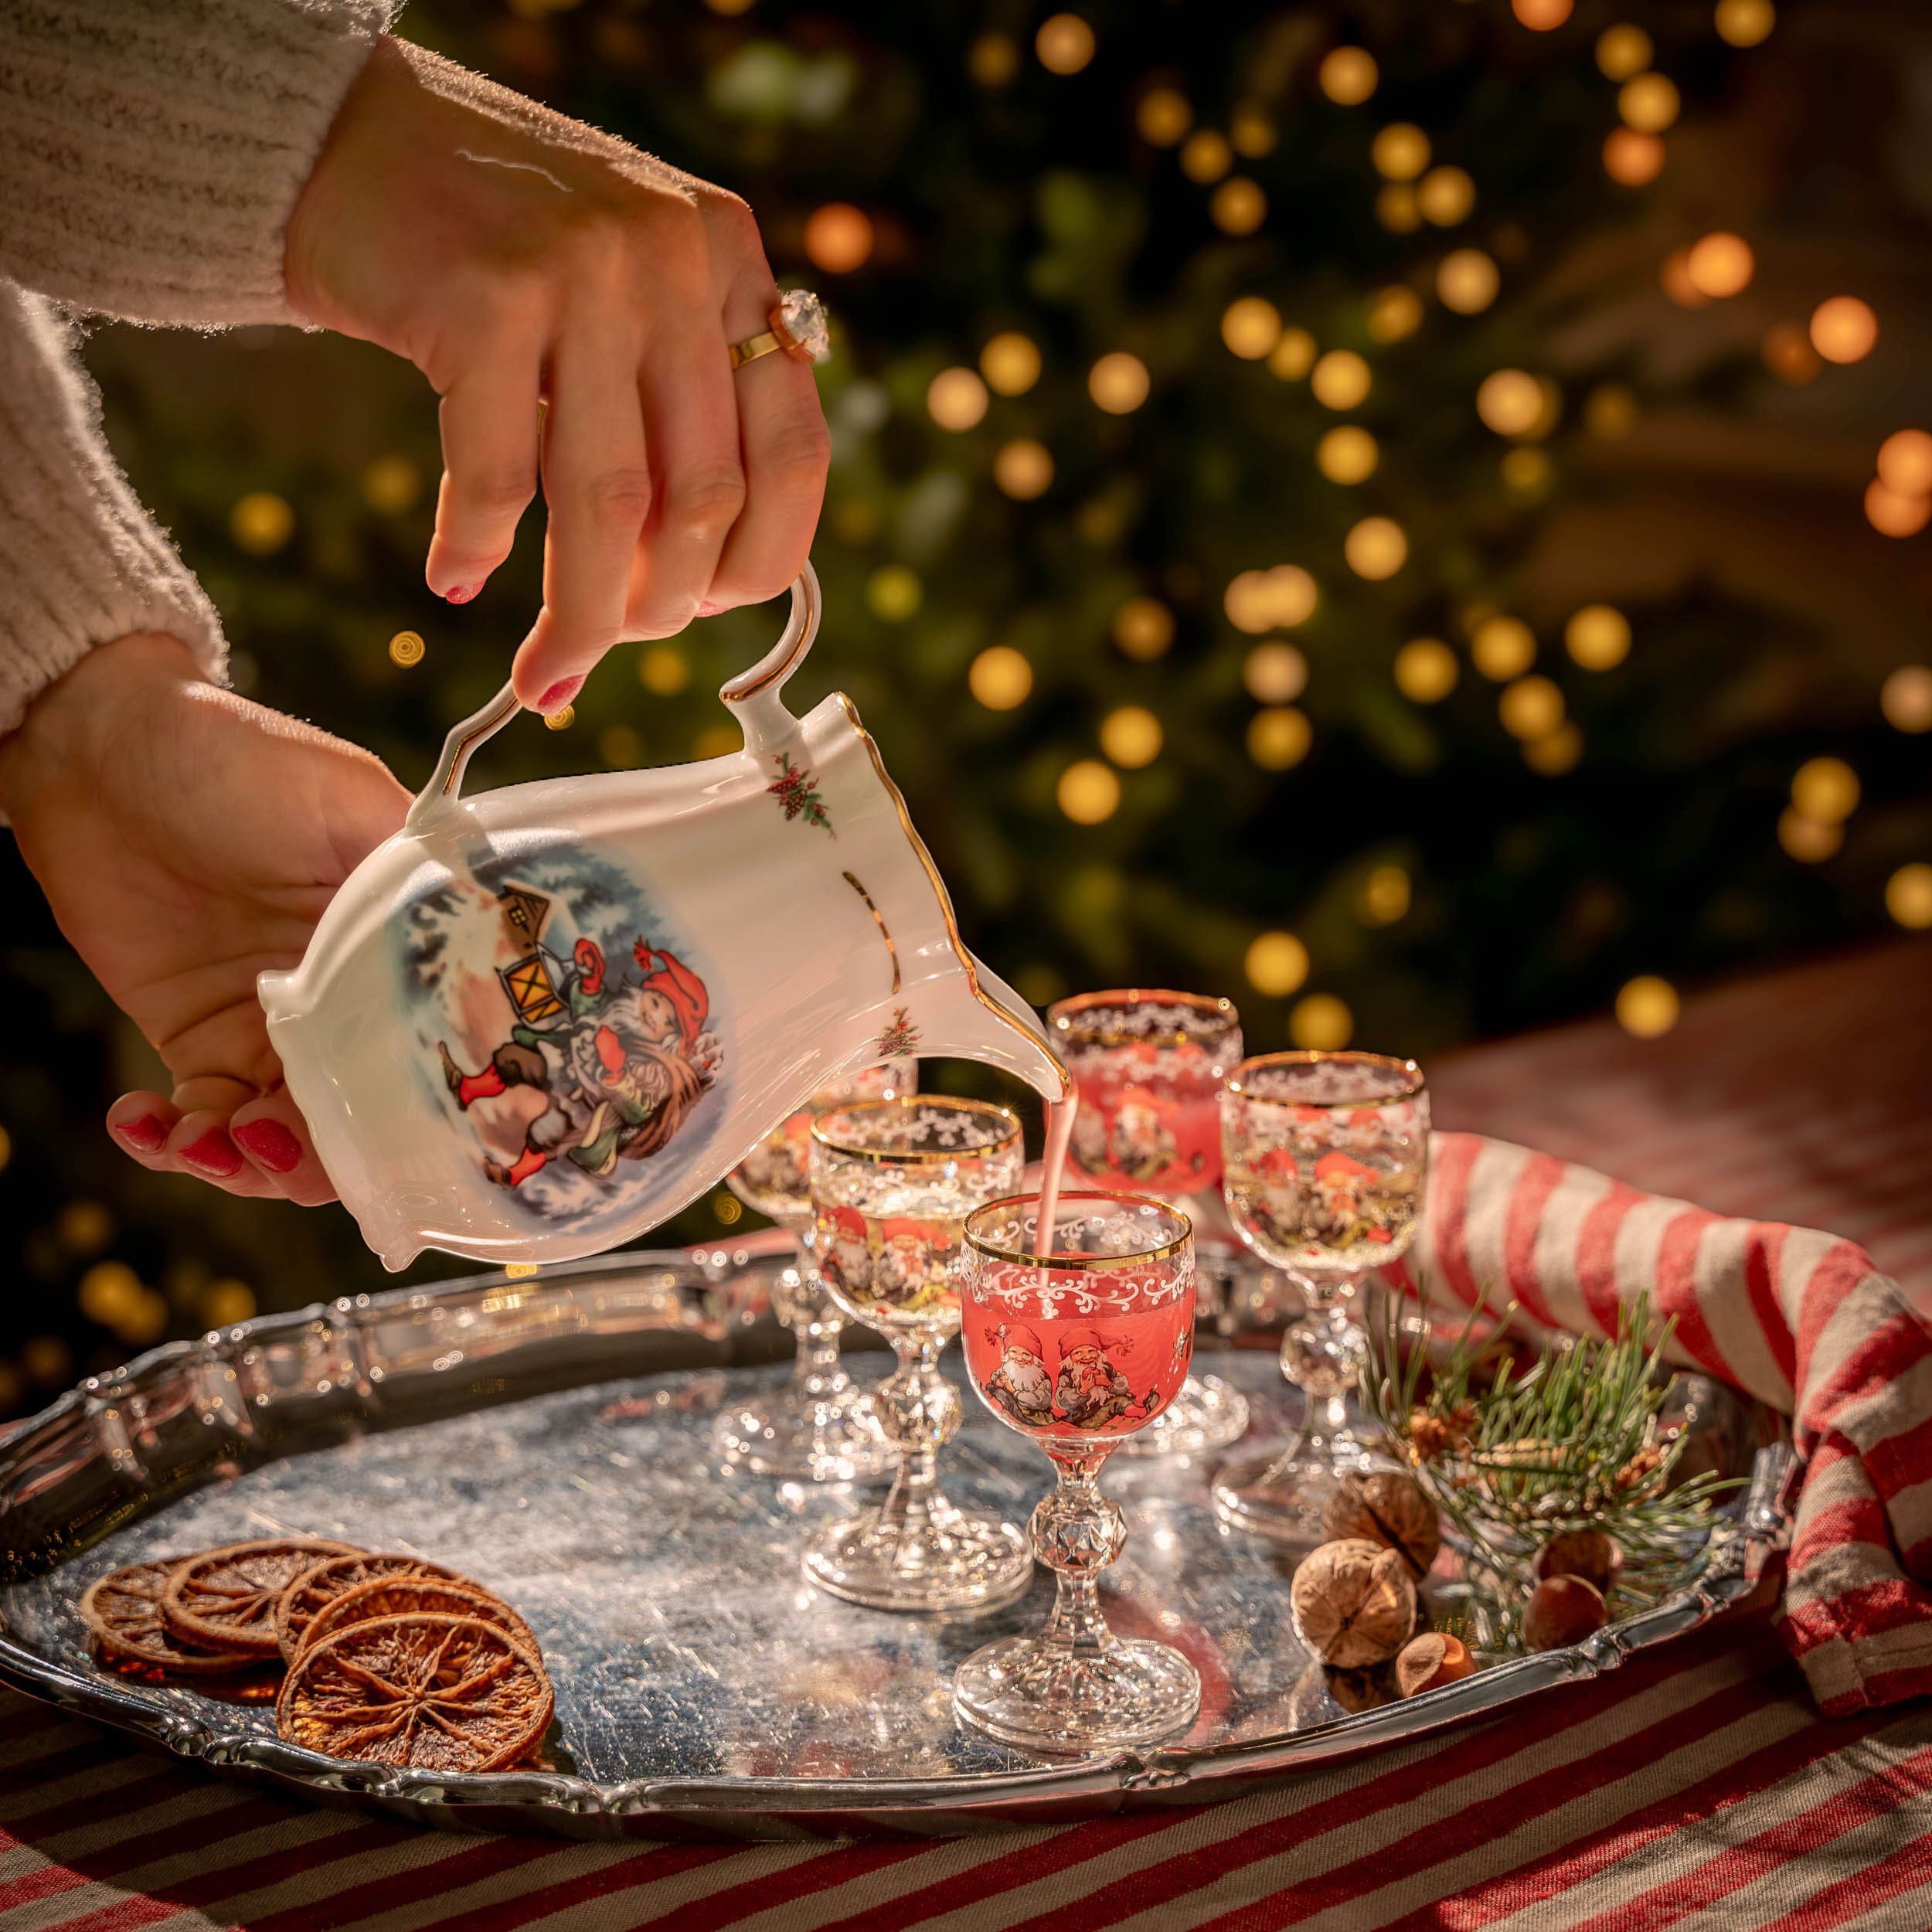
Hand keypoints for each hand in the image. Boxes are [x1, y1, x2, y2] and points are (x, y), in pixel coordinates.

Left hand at [0, 635, 409, 1201]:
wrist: (104, 747)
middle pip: (368, 1123)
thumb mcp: (352, 804)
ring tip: (209, 1143)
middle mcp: (354, 1004)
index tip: (399, 1137)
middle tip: (281, 1150)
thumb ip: (423, 877)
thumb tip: (509, 929)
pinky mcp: (199, 1043)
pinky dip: (171, 1145)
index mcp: (407, 953)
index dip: (428, 1114)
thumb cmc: (240, 758)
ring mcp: (275, 1030)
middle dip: (327, 1163)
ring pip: (285, 1143)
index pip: (444, 1057)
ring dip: (247, 1167)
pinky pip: (199, 1125)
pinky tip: (141, 1121)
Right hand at [285, 36, 829, 711]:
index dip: (759, 562)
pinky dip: (476, 545)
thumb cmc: (490, 247)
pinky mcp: (484, 295)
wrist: (344, 139)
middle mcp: (674, 256)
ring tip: (548, 672)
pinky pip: (499, 474)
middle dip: (662, 606)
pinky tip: (455, 577)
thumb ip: (682, 390)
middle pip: (705, 497)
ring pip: (610, 505)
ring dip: (583, 615)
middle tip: (614, 641)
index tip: (703, 611)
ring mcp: (584, 271)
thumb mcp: (626, 287)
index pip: (795, 453)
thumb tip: (705, 573)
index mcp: (729, 258)